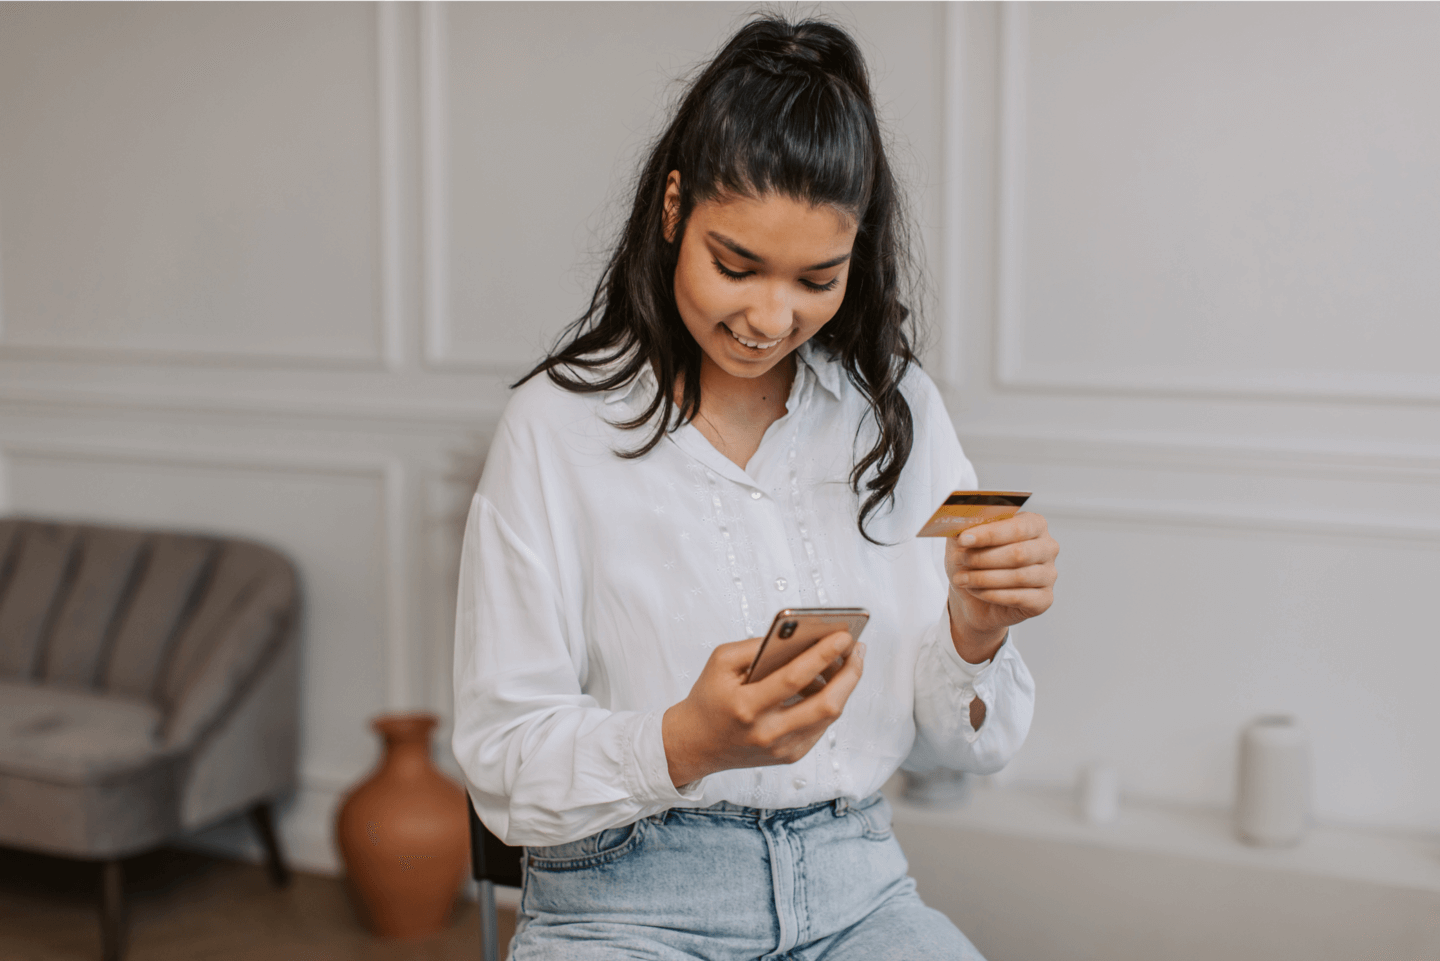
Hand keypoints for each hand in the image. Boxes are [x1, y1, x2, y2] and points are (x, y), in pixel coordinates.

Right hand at [662, 631, 864, 787]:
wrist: (696, 744)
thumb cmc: (710, 697)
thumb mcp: (721, 662)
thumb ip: (756, 646)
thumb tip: (799, 635)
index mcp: (746, 707)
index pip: (794, 679)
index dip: (823, 655)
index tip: (844, 635)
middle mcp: (767, 733)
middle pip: (825, 705)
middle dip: (849, 674)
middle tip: (857, 649)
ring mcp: (782, 749)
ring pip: (829, 716)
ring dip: (844, 686)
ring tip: (848, 660)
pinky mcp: (791, 756)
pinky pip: (821, 725)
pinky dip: (830, 701)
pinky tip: (829, 682)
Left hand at [946, 511, 1058, 662]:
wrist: (975, 597)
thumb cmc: (975, 562)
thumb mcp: (965, 541)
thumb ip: (966, 527)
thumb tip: (958, 522)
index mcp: (1034, 524)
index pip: (1017, 527)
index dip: (989, 534)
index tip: (963, 539)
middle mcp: (1047, 547)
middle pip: (1019, 553)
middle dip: (983, 557)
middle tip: (960, 560)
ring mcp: (1049, 574)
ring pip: (1018, 577)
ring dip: (984, 578)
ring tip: (962, 579)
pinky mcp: (1044, 600)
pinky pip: (1018, 597)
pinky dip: (991, 594)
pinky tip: (975, 591)